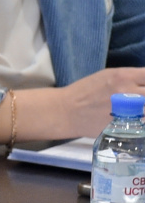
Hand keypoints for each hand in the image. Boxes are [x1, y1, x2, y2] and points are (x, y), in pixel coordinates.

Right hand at [0, 67, 144, 142]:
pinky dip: (142, 120)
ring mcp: (129, 111)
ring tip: (137, 108)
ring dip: (144, 107)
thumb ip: (129, 78)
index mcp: (123, 76)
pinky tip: (136, 119)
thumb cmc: (85, 91)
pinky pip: (144, 123)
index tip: (144, 84)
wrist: (66, 111)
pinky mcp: (126, 126)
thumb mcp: (107, 76)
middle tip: (139, 99)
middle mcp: (129, 92)